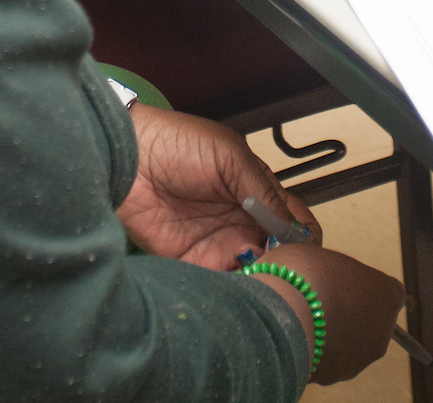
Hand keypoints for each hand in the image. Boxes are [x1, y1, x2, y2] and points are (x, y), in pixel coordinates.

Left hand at [119, 104, 319, 269]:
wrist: (128, 157)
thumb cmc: (180, 144)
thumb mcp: (231, 157)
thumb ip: (264, 192)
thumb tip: (291, 230)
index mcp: (257, 193)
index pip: (294, 221)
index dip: (304, 237)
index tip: (304, 248)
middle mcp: (243, 222)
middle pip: (278, 254)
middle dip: (285, 264)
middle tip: (277, 264)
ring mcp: (219, 244)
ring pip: (254, 273)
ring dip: (262, 278)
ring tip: (256, 272)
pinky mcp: (192, 263)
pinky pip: (221, 284)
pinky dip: (234, 288)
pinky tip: (236, 281)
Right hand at [245, 243, 405, 383]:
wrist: (281, 313)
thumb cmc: (302, 273)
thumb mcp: (316, 254)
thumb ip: (327, 266)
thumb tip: (314, 269)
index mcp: (388, 293)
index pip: (385, 290)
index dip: (361, 285)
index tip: (339, 281)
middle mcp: (382, 331)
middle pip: (368, 321)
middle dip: (347, 314)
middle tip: (317, 300)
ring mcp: (360, 359)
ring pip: (347, 345)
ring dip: (330, 336)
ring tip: (299, 319)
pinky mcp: (335, 377)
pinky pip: (325, 361)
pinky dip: (313, 352)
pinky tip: (292, 338)